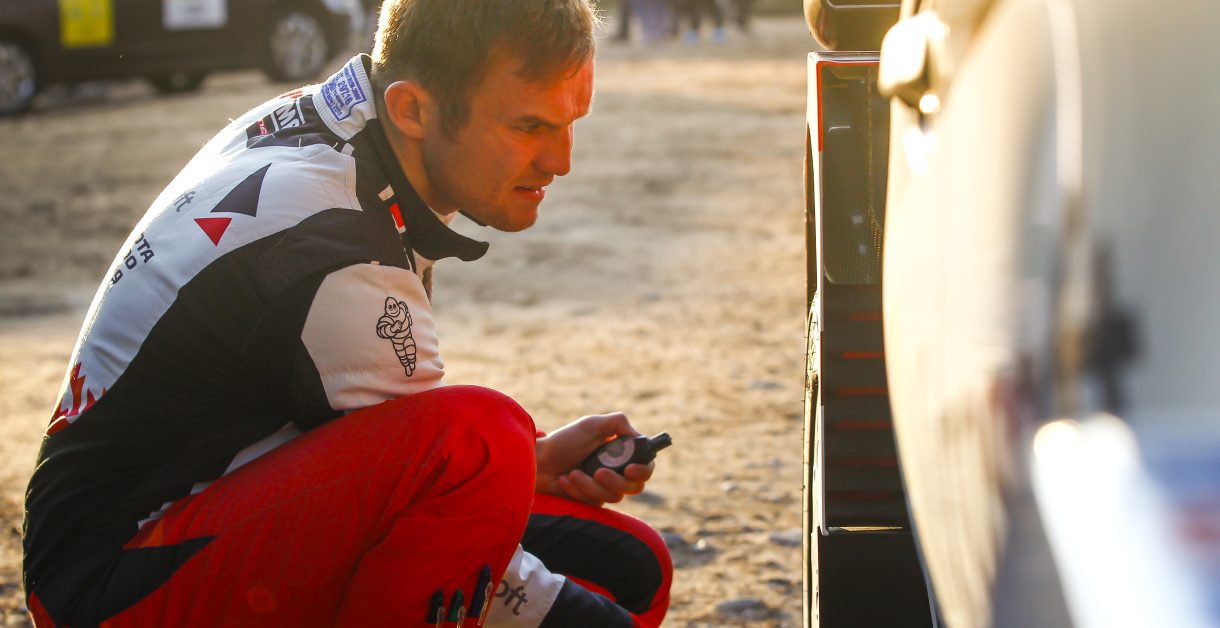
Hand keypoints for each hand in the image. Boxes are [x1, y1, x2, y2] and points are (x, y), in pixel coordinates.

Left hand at [535, 412, 655, 505]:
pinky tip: (565, 480)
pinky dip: (578, 490)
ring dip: (590, 485)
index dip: (643, 470)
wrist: (538, 461)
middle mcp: (617, 472)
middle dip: (615, 481)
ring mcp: (605, 488)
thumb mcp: (591, 424)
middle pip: (634, 487)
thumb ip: (618, 423)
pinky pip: (594, 502)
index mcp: (622, 453)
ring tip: (572, 473)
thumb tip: (639, 437)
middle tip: (598, 473)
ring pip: (613, 496)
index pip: (645, 467)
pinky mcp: (591, 501)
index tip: (630, 469)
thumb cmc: (564, 441)